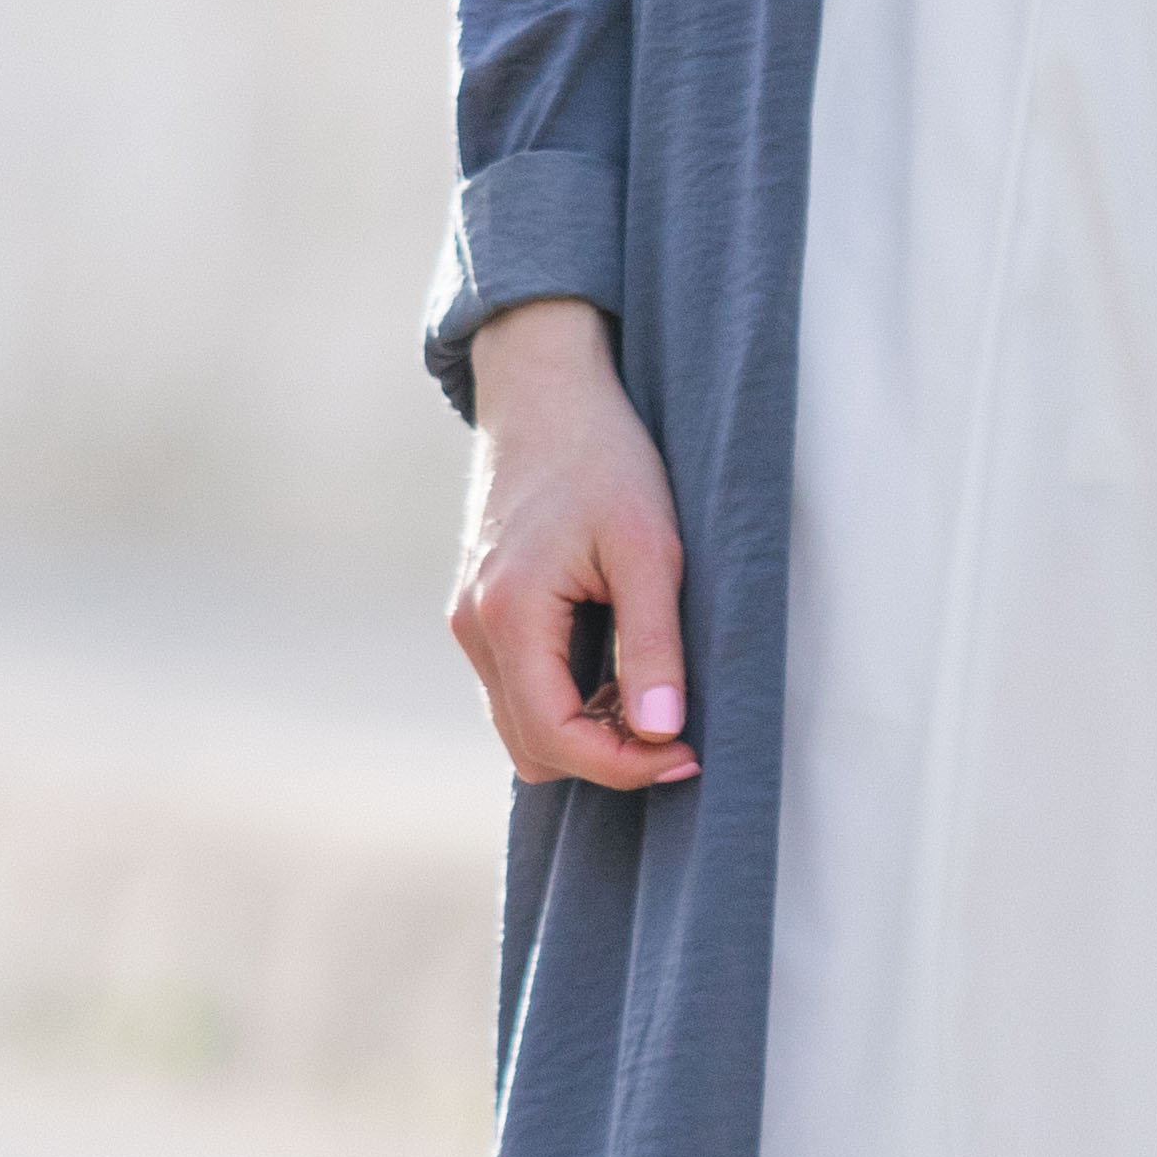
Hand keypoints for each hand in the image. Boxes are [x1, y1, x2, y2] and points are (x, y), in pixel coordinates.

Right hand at [453, 299, 695, 791]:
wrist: (545, 391)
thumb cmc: (602, 456)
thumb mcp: (648, 548)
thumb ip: (653, 644)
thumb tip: (662, 731)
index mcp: (507, 614)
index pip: (555, 738)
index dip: (624, 764)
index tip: (688, 752)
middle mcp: (472, 627)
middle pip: (531, 747)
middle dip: (605, 755)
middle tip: (677, 727)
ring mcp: (468, 621)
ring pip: (521, 724)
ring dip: (587, 730)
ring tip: (651, 691)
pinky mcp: (480, 611)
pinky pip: (518, 688)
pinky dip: (567, 700)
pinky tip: (618, 666)